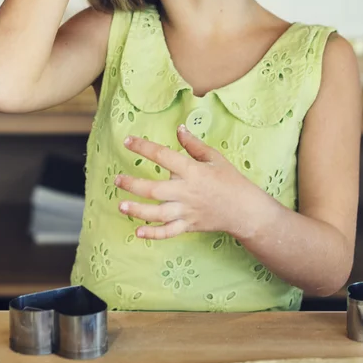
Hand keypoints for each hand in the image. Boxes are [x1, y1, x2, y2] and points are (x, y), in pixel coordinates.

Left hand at [114, 124, 260, 239]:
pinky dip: (153, 234)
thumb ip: (194, 144)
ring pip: (157, 213)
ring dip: (137, 210)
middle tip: (117, 180)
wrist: (245, 210)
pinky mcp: (188, 225)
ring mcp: (186, 211)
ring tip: (121, 206)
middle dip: (133, 185)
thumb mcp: (214, 157)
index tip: (127, 141)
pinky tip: (138, 232)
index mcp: (192, 171)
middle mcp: (186, 191)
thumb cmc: (230, 180)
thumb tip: (179, 128)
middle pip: (154, 189)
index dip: (143, 147)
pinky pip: (168, 232)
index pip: (163, 156)